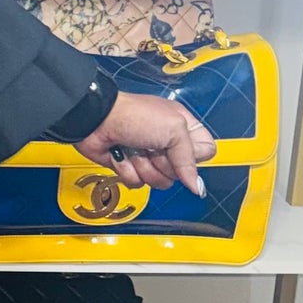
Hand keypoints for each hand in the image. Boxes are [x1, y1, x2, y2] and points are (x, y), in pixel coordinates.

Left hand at [75, 92, 217, 196]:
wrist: (97, 120)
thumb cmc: (134, 115)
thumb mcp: (173, 129)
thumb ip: (189, 159)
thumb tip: (197, 187)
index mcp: (183, 127)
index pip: (205, 152)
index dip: (193, 156)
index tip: (179, 148)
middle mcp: (168, 143)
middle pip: (181, 172)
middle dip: (163, 162)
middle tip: (152, 147)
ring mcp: (149, 156)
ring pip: (159, 181)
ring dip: (144, 166)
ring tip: (134, 149)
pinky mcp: (130, 166)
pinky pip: (138, 182)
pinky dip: (127, 169)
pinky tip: (122, 155)